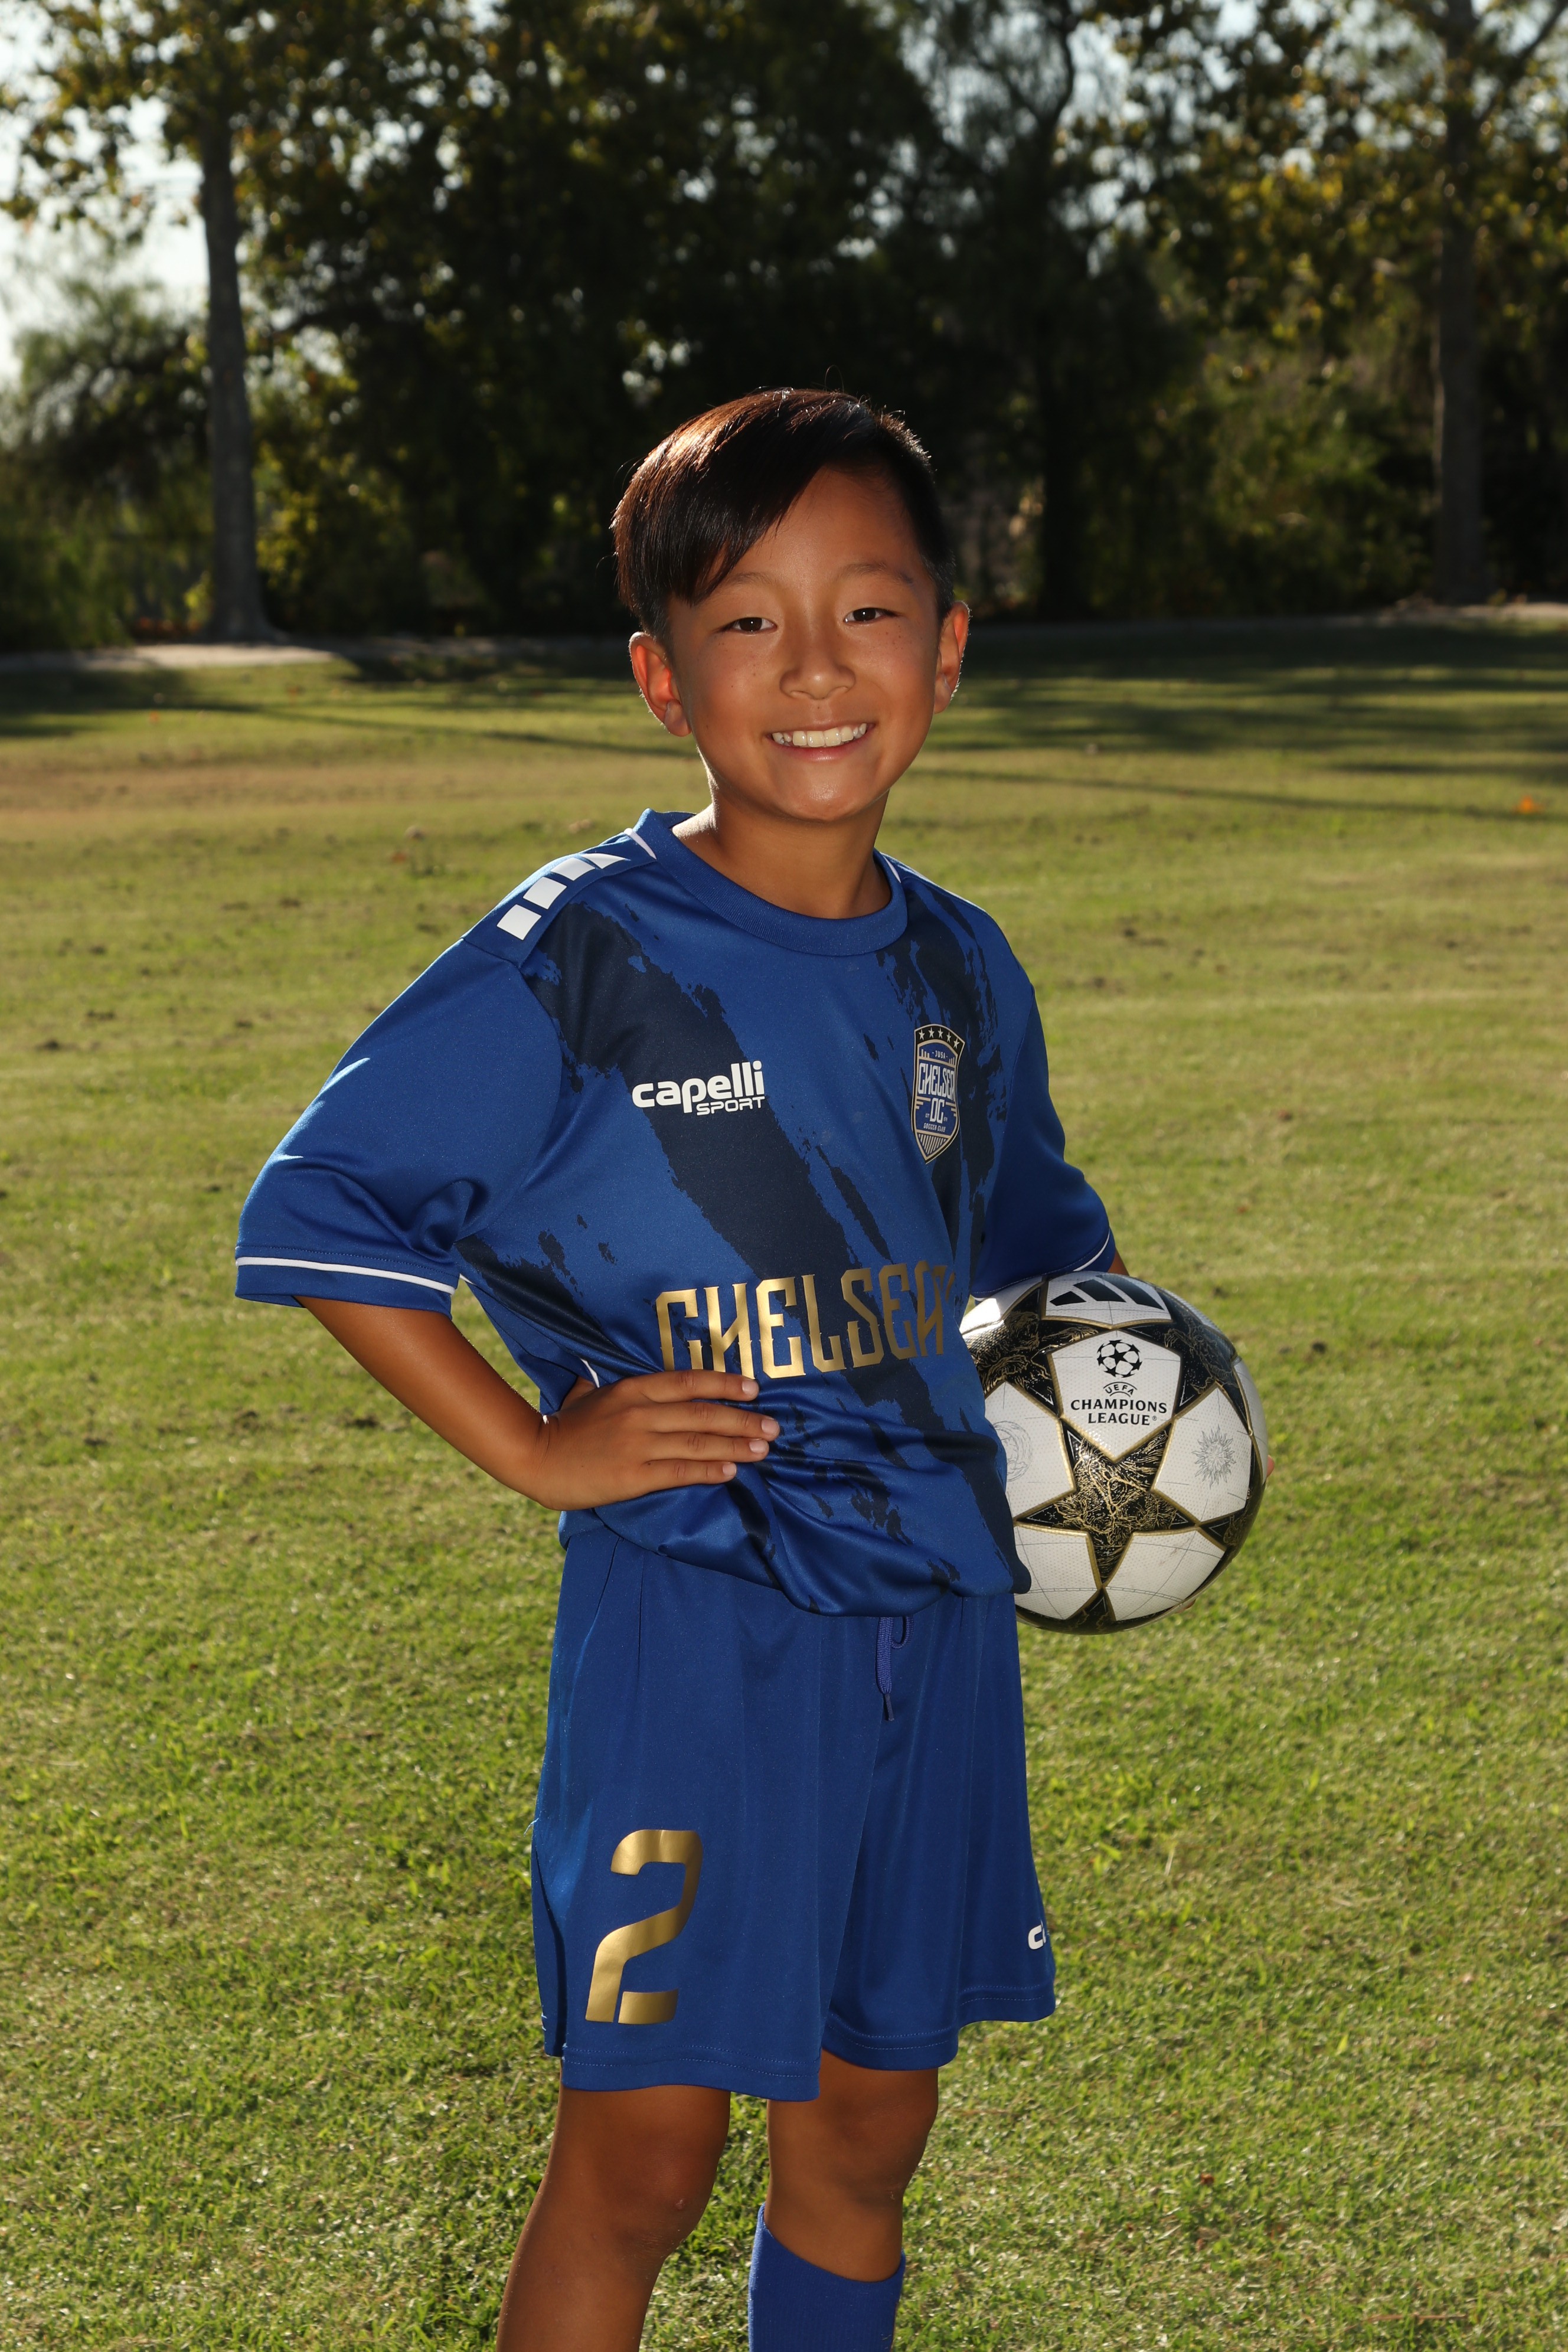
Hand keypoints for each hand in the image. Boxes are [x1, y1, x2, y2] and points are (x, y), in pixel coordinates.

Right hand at [298, 1299, 776, 1512]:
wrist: (536, 1458)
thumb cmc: (567, 1425)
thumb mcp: (593, 1393)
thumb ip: (623, 1388)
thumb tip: (647, 1382)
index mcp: (631, 1389)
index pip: (687, 1381)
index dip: (723, 1383)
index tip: (754, 1387)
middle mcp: (639, 1413)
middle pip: (701, 1414)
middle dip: (742, 1419)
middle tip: (774, 1425)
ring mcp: (637, 1445)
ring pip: (698, 1443)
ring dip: (736, 1445)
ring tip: (765, 1448)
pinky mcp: (633, 1476)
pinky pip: (679, 1471)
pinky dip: (709, 1470)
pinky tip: (733, 1471)